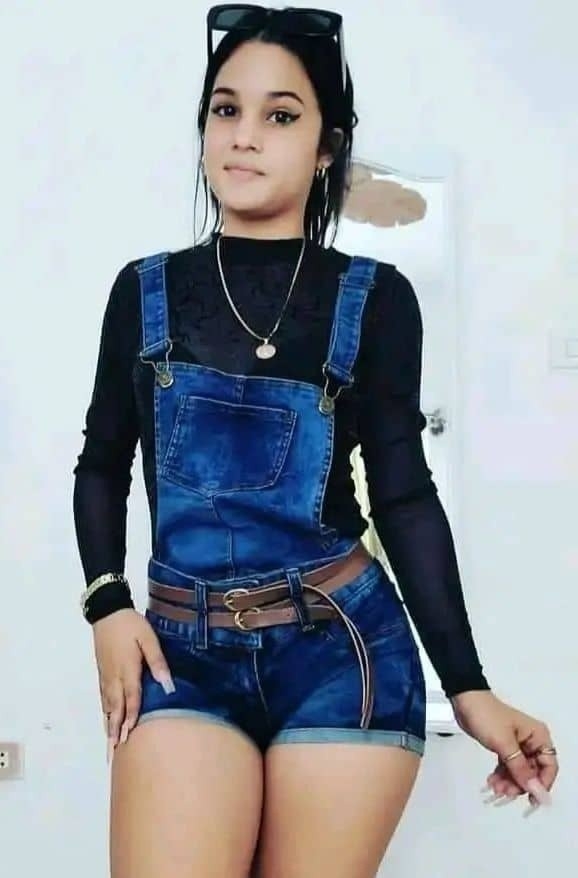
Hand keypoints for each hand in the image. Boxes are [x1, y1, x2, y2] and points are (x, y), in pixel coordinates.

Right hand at [92, 608, 175, 762]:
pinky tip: (107, 722)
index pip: (131, 699)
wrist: (107, 613)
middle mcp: (114, 677)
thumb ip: (157, 660)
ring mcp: (106, 676)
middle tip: (114, 754)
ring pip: (107, 706)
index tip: (131, 738)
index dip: (131, 718)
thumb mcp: (148, 638)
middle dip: (115, 732)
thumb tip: (166, 683)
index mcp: (128, 669)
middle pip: (115, 709)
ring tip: (110, 746)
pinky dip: (105, 714)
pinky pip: (103, 699)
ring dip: (109, 726)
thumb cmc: (130, 625)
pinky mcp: (102, 673)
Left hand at [450, 690, 558, 815]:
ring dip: (509, 782)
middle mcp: (531, 741)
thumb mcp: (504, 744)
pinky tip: (493, 781)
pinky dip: (502, 776)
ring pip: (519, 772)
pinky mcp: (505, 748)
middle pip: (533, 772)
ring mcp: (518, 745)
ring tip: (495, 786)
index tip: (531, 797)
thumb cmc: (486, 714)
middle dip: (520, 784)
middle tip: (506, 791)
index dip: (542, 784)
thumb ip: (520, 768)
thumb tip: (535, 788)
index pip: (549, 766)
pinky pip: (508, 767)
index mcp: (538, 736)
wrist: (465, 701)